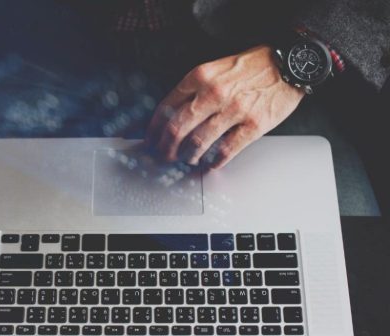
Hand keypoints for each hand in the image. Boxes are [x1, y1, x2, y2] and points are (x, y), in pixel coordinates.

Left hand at [146, 45, 304, 169]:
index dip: (154, 129)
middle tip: (165, 156)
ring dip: (188, 156)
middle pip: (177, 129)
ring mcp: (234, 110)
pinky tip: (210, 164)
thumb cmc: (253, 67)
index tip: (151, 140)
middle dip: (165, 148)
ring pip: (198, 143)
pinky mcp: (253, 125)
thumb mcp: (216, 69)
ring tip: (187, 159)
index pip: (165, 108)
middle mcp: (213, 93)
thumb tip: (171, 117)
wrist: (291, 64)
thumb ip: (194, 90)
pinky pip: (226, 150)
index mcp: (200, 77)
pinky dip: (214, 161)